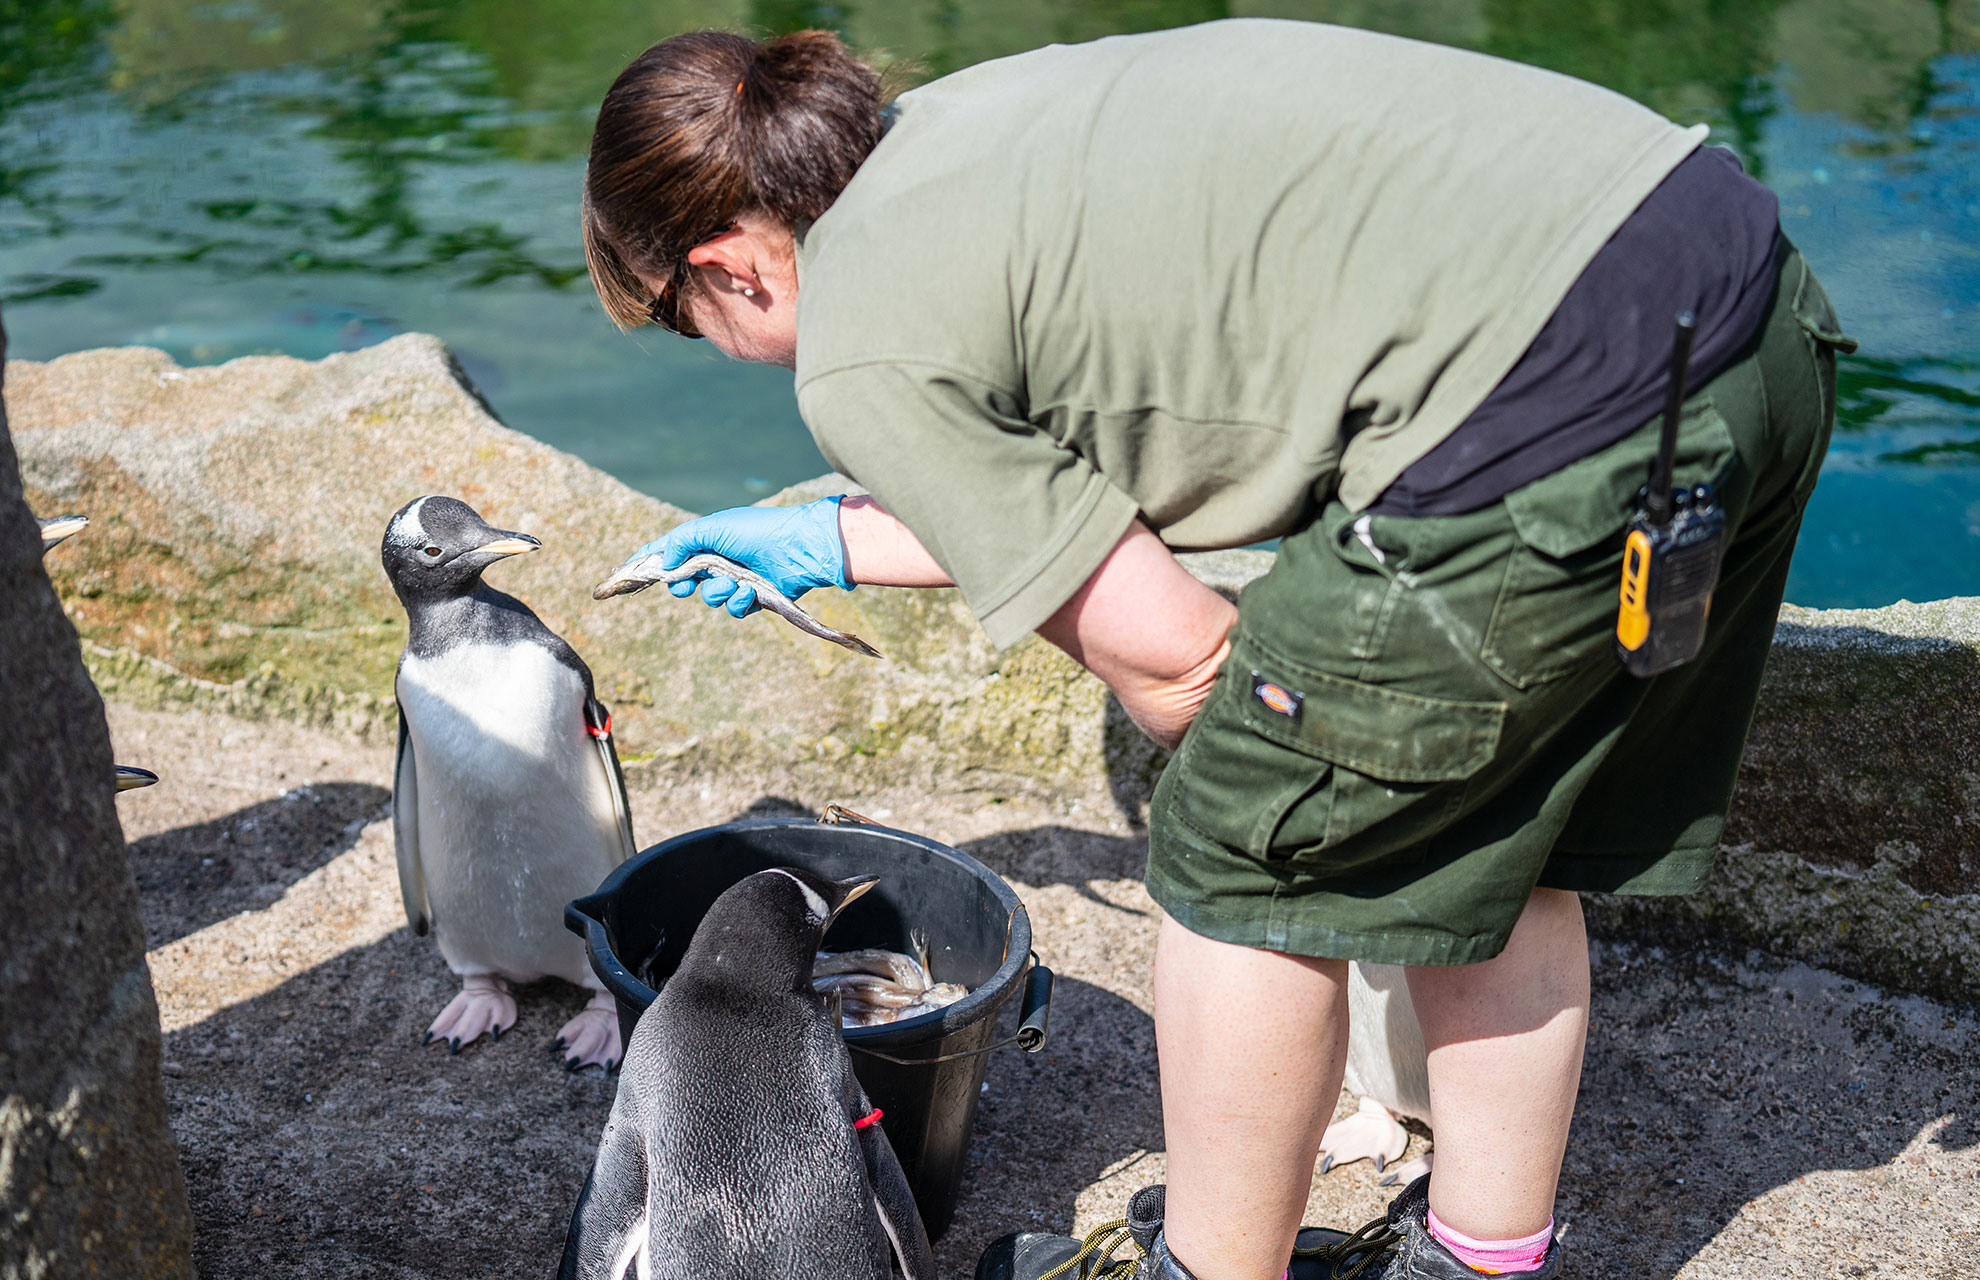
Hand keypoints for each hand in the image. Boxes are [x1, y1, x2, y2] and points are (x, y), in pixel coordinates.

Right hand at [638, 497, 851, 618]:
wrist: (797, 548)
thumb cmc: (755, 531)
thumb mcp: (711, 528)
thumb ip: (681, 542)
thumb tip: (664, 564)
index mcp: (705, 539)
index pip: (668, 551)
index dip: (647, 562)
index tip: (623, 573)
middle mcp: (718, 559)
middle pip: (684, 581)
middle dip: (682, 586)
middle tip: (685, 584)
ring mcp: (735, 579)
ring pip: (709, 598)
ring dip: (717, 593)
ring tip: (734, 584)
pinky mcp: (752, 597)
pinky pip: (733, 608)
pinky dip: (738, 602)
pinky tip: (749, 592)